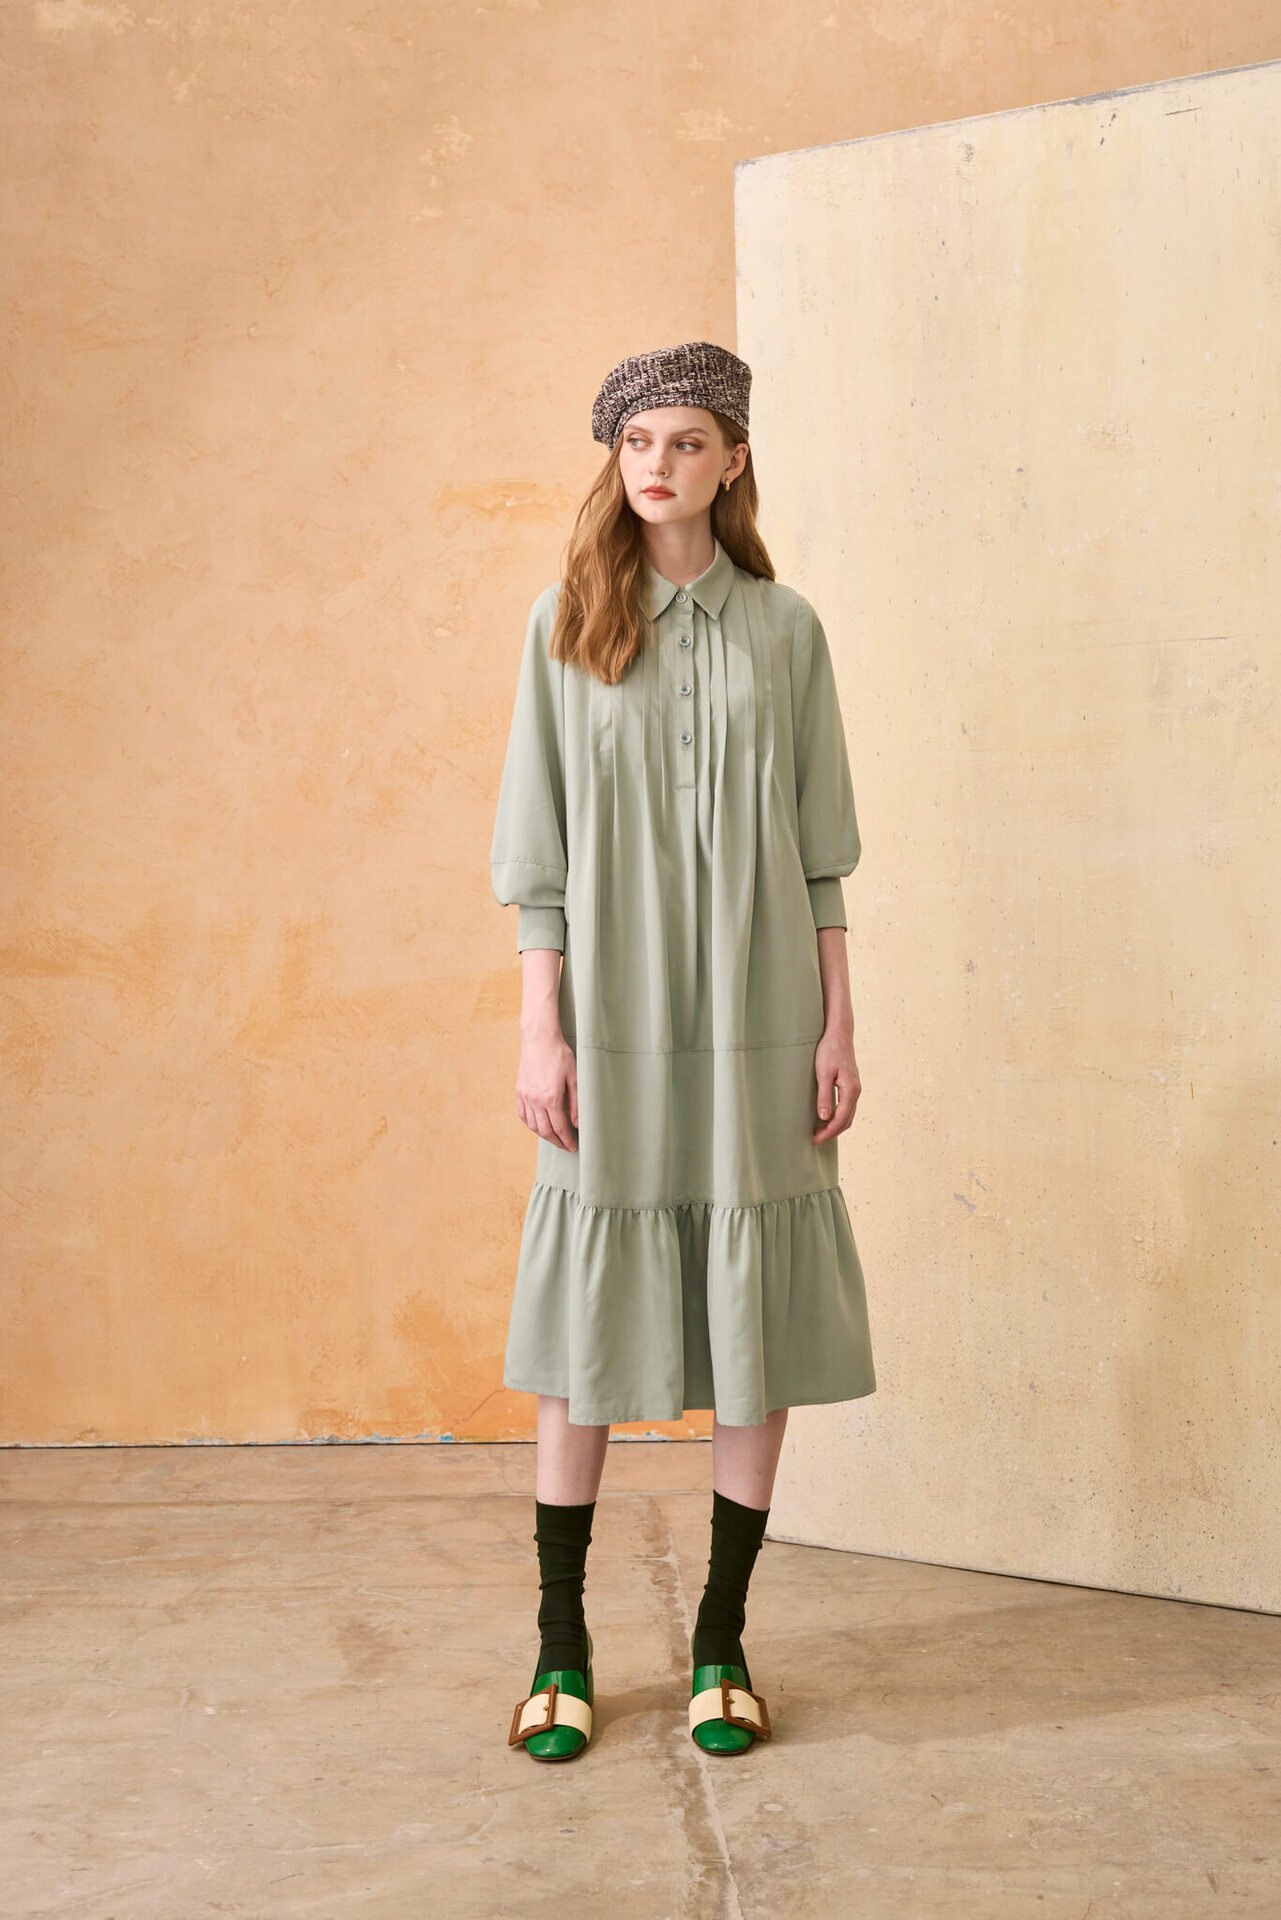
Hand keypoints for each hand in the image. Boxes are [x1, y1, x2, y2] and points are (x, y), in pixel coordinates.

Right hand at [516, 1025, 578, 1151]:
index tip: (573, 1146)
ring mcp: (525, 1096)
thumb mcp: (574, 1078)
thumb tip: (577, 1123)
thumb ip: (576, 1103)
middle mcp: (535, 1100)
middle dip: (557, 1142)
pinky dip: (531, 1124)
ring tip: (554, 1137)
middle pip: (545, 1131)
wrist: (539, 1039)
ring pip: (533, 1126)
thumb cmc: (559, 1055)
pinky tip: (538, 1125)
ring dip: (544, 1135)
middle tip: (566, 1146)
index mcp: (551, 1098)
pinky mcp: (519, 1091)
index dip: (567, 1140)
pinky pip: (523, 1115)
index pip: (560, 1128)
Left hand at [812, 1019, 860, 1143]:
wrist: (839, 1033)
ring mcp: (855, 1088)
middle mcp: (856, 1091)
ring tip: (819, 1132)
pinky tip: (826, 1117)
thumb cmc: (829, 1050)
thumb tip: (823, 1117)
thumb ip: (824, 1096)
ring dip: (835, 1126)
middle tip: (815, 1139)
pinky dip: (838, 1117)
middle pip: (847, 1120)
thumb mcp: (823, 1073)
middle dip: (832, 1132)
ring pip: (848, 1115)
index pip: (840, 1119)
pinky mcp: (851, 1085)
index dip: (828, 1132)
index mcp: (851, 1090)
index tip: (815, 1140)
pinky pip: (847, 1107)